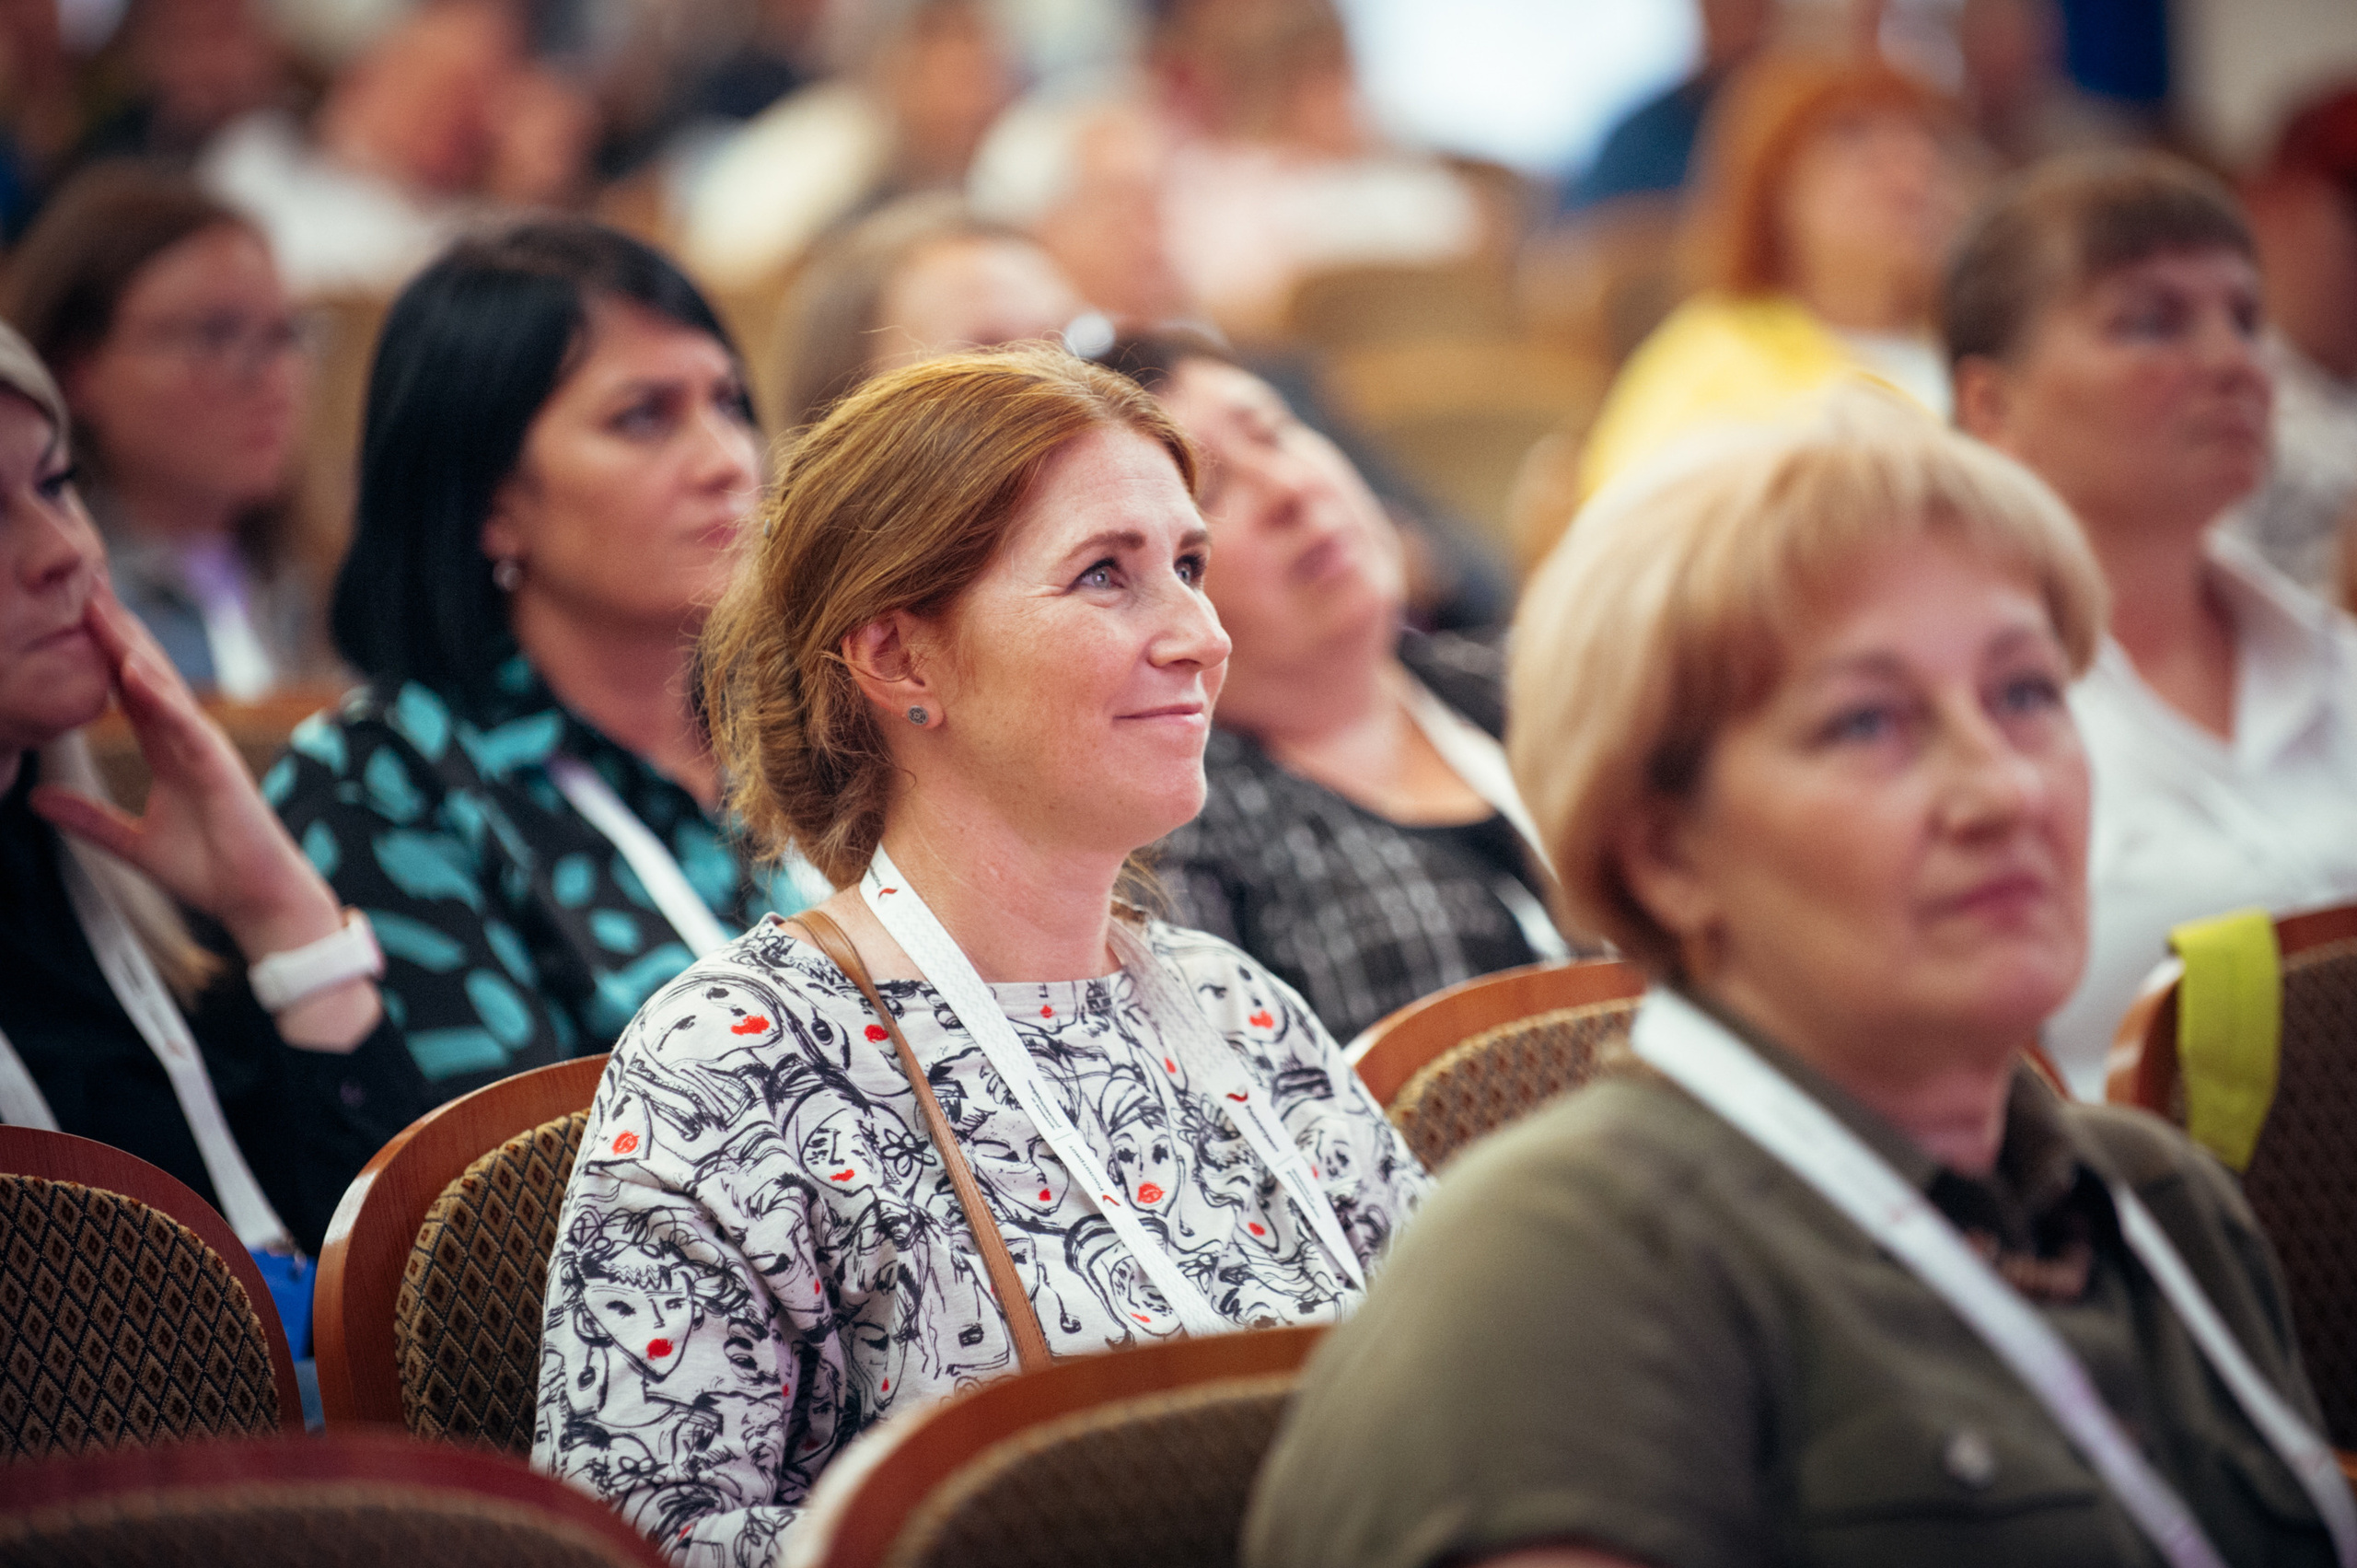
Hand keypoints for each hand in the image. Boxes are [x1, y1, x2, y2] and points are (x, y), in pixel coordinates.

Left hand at [30, 586, 378, 1048]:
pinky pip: (184, 723)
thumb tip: (36, 799)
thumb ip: (88, 819)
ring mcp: (204, 749)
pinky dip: (158, 695)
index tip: (74, 610)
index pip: (127, 689)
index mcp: (167, 752)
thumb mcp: (132, 844)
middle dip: (114, 629)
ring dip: (130, 645)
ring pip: (162, 686)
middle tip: (84, 581)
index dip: (101, 650)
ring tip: (100, 605)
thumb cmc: (212, 872)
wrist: (257, 900)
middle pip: (144, 672)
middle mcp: (186, 740)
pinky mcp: (218, 768)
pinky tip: (133, 668)